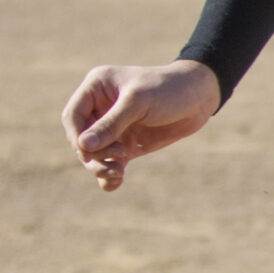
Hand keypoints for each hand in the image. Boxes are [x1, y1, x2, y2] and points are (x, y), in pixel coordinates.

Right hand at [61, 60, 219, 192]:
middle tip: (115, 161)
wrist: (200, 97)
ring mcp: (114, 128)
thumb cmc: (168, 89)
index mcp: (96, 88)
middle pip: (82, 139)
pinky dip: (110, 175)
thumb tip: (83, 146)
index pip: (73, 117)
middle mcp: (101, 108)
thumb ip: (111, 124)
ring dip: (100, 167)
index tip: (88, 150)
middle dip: (93, 154)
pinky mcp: (128, 144)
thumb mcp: (138, 102)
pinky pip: (111, 163)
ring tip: (118, 172)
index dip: (77, 136)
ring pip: (95, 154)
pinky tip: (115, 183)